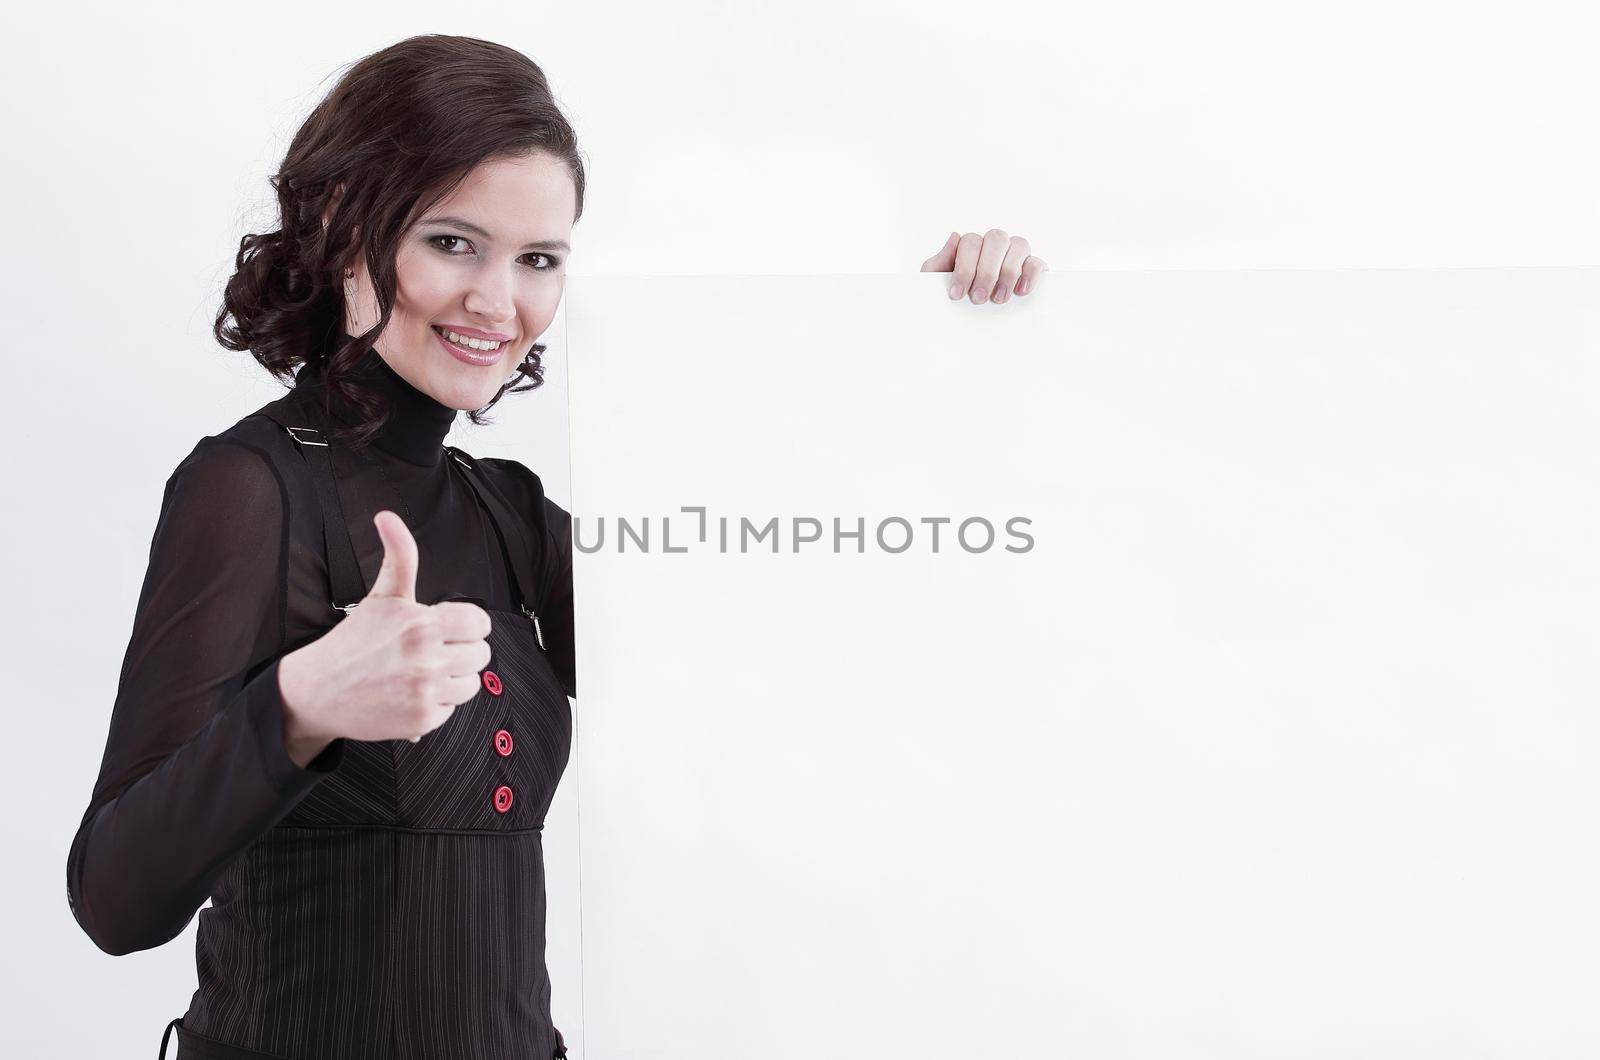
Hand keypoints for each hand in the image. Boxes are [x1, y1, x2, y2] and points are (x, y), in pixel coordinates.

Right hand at [278, 510, 492, 761]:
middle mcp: (426, 658)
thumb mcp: (382, 596)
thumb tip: (388, 517)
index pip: (480, 623)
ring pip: (472, 683)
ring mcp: (425, 690)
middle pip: (481, 654)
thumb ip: (399, 556)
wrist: (317, 689)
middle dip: (460, 651)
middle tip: (431, 652)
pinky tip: (411, 694)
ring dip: (452, 679)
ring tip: (421, 672)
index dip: (467, 625)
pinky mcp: (422, 719)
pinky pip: (453, 709)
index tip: (448, 629)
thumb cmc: (353, 641)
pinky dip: (437, 703)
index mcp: (422, 623)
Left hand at [921, 229, 1047, 304]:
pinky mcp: (1033, 267)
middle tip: (979, 299)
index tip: (957, 294)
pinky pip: (1036, 261)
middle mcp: (994, 245)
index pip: (971, 242)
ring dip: (1009, 272)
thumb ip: (940, 261)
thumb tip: (955, 236)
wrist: (964, 318)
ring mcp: (1015, 253)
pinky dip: (1030, 274)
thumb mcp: (939, 281)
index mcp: (972, 245)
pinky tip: (1021, 291)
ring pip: (1019, 245)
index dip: (964, 268)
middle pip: (996, 239)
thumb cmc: (955, 296)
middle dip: (987, 271)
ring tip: (999, 299)